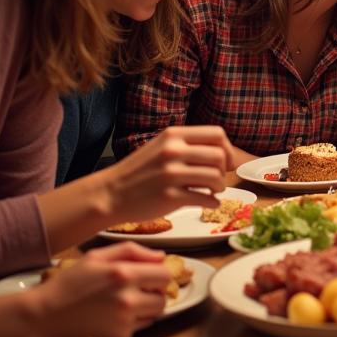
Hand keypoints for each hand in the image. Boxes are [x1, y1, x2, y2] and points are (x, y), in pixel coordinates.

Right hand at [31, 243, 170, 336]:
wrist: (44, 317)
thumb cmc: (69, 283)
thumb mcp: (97, 257)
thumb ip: (132, 251)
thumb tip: (160, 257)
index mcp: (124, 274)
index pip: (164, 275)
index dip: (158, 273)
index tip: (147, 275)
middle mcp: (128, 299)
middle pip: (164, 296)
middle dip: (154, 291)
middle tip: (138, 289)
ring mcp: (125, 321)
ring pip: (156, 313)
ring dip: (148, 307)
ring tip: (127, 302)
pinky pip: (141, 326)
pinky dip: (134, 321)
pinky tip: (115, 315)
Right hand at [101, 125, 233, 222]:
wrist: (110, 194)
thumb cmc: (138, 172)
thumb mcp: (160, 147)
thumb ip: (187, 146)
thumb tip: (222, 154)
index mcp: (173, 135)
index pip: (217, 134)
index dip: (227, 149)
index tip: (225, 161)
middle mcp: (173, 151)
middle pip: (219, 156)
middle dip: (224, 170)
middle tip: (217, 180)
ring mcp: (171, 174)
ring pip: (215, 177)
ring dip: (220, 187)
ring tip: (213, 191)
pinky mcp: (170, 197)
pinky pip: (205, 198)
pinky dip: (213, 202)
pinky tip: (209, 202)